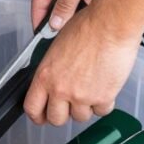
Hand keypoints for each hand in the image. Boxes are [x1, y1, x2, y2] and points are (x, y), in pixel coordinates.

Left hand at [24, 6, 140, 125]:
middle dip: (62, 114)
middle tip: (68, 105)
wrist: (111, 24)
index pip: (32, 107)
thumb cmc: (87, 27)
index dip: (37, 116)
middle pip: (56, 119)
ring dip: (84, 107)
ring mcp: (82, 96)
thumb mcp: (56, 46)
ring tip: (89, 88)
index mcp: (45, 75)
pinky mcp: (103, 98)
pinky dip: (103, 103)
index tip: (41, 116)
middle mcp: (61, 89)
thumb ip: (51, 69)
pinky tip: (103, 88)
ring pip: (80, 117)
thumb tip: (51, 80)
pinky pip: (101, 111)